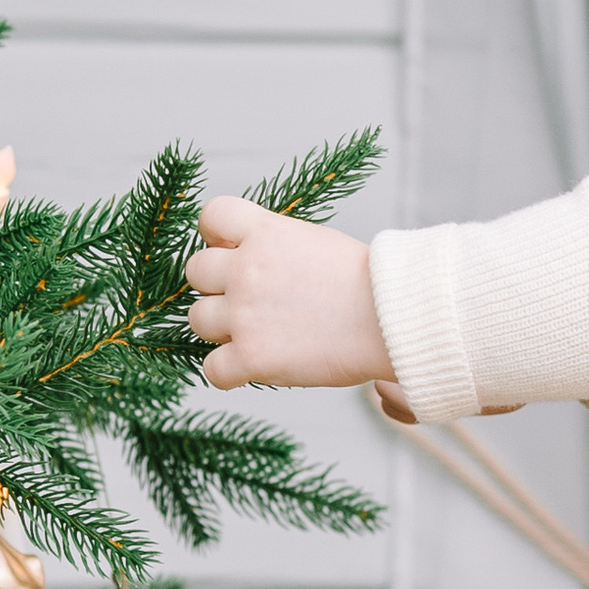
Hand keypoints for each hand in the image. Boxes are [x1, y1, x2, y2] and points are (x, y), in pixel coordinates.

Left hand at [186, 198, 391, 391]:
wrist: (392, 319)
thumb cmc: (367, 284)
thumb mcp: (316, 242)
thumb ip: (275, 245)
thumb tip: (251, 256)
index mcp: (265, 232)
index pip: (212, 216)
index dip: (216, 235)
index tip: (233, 251)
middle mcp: (246, 268)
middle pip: (196, 271)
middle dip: (218, 286)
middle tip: (252, 301)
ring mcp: (245, 314)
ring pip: (197, 319)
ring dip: (221, 328)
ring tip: (258, 334)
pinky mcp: (251, 356)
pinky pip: (211, 369)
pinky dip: (227, 372)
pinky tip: (251, 368)